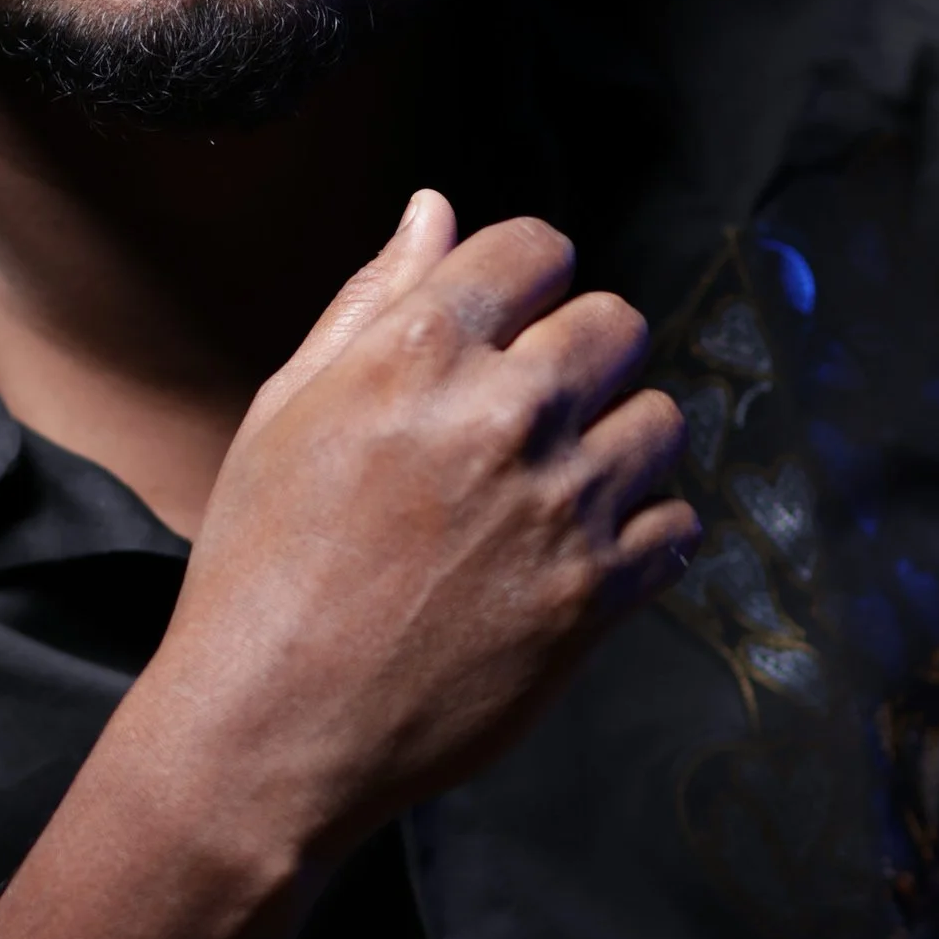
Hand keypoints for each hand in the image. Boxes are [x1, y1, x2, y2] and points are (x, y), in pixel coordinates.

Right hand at [143, 190, 697, 862]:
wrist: (271, 728)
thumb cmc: (260, 567)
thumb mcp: (287, 410)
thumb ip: (372, 301)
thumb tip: (435, 209)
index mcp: (419, 350)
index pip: (538, 248)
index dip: (528, 280)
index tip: (513, 321)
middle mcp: (505, 414)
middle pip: (617, 324)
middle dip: (582, 354)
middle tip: (533, 412)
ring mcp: (561, 506)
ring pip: (661, 420)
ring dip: (619, 441)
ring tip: (557, 487)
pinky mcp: (597, 595)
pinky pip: (678, 525)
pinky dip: (644, 534)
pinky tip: (582, 552)